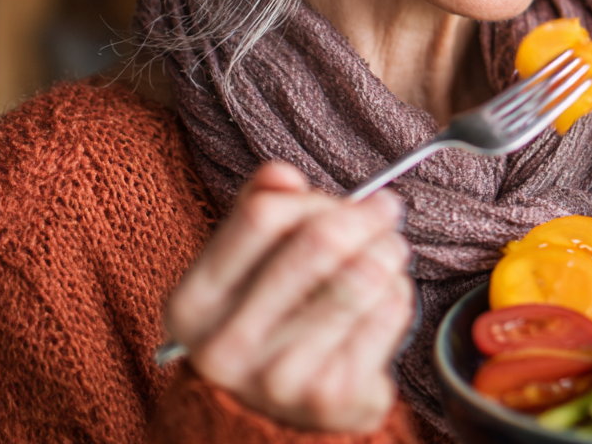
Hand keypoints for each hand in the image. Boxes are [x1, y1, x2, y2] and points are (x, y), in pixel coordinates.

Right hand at [165, 162, 413, 432]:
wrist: (281, 417)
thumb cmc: (269, 319)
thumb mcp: (245, 265)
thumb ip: (258, 208)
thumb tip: (282, 174)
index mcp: (193, 302)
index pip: (261, 216)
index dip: (312, 199)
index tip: (341, 199)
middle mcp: (225, 346)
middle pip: (318, 243)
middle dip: (364, 217)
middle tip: (388, 208)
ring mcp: (275, 378)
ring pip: (360, 277)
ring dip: (388, 251)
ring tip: (392, 249)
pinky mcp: (328, 399)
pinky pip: (386, 315)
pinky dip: (398, 293)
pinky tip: (388, 295)